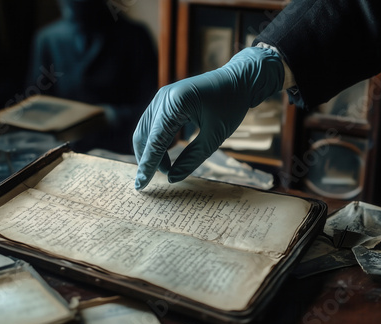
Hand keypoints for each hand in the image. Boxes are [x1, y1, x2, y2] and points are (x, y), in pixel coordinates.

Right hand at [133, 47, 283, 189]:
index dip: (147, 165)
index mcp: (176, 103)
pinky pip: (153, 124)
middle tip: (158, 179)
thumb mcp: (215, 136)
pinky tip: (166, 155)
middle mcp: (163, 97)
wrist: (240, 79)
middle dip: (147, 159)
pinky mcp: (165, 100)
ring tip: (166, 168)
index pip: (155, 141)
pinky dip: (156, 141)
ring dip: (151, 151)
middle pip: (144, 135)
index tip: (140, 186)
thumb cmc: (231, 106)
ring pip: (146, 130)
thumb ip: (192, 159)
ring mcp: (162, 96)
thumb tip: (171, 178)